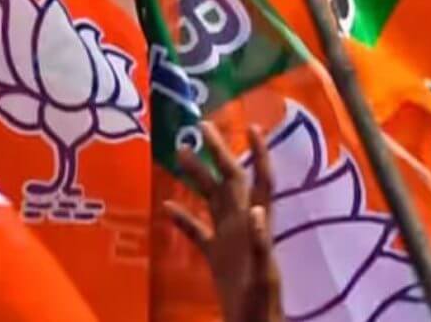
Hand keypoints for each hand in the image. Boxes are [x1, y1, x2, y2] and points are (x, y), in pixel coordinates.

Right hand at [164, 122, 282, 321]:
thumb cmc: (262, 303)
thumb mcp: (264, 273)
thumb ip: (261, 242)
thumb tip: (257, 211)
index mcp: (258, 224)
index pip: (261, 180)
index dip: (259, 154)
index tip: (252, 126)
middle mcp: (245, 224)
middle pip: (232, 180)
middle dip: (218, 153)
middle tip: (201, 126)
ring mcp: (229, 238)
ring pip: (213, 199)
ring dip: (198, 177)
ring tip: (180, 152)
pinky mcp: (216, 256)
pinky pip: (197, 232)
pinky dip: (182, 218)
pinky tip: (165, 206)